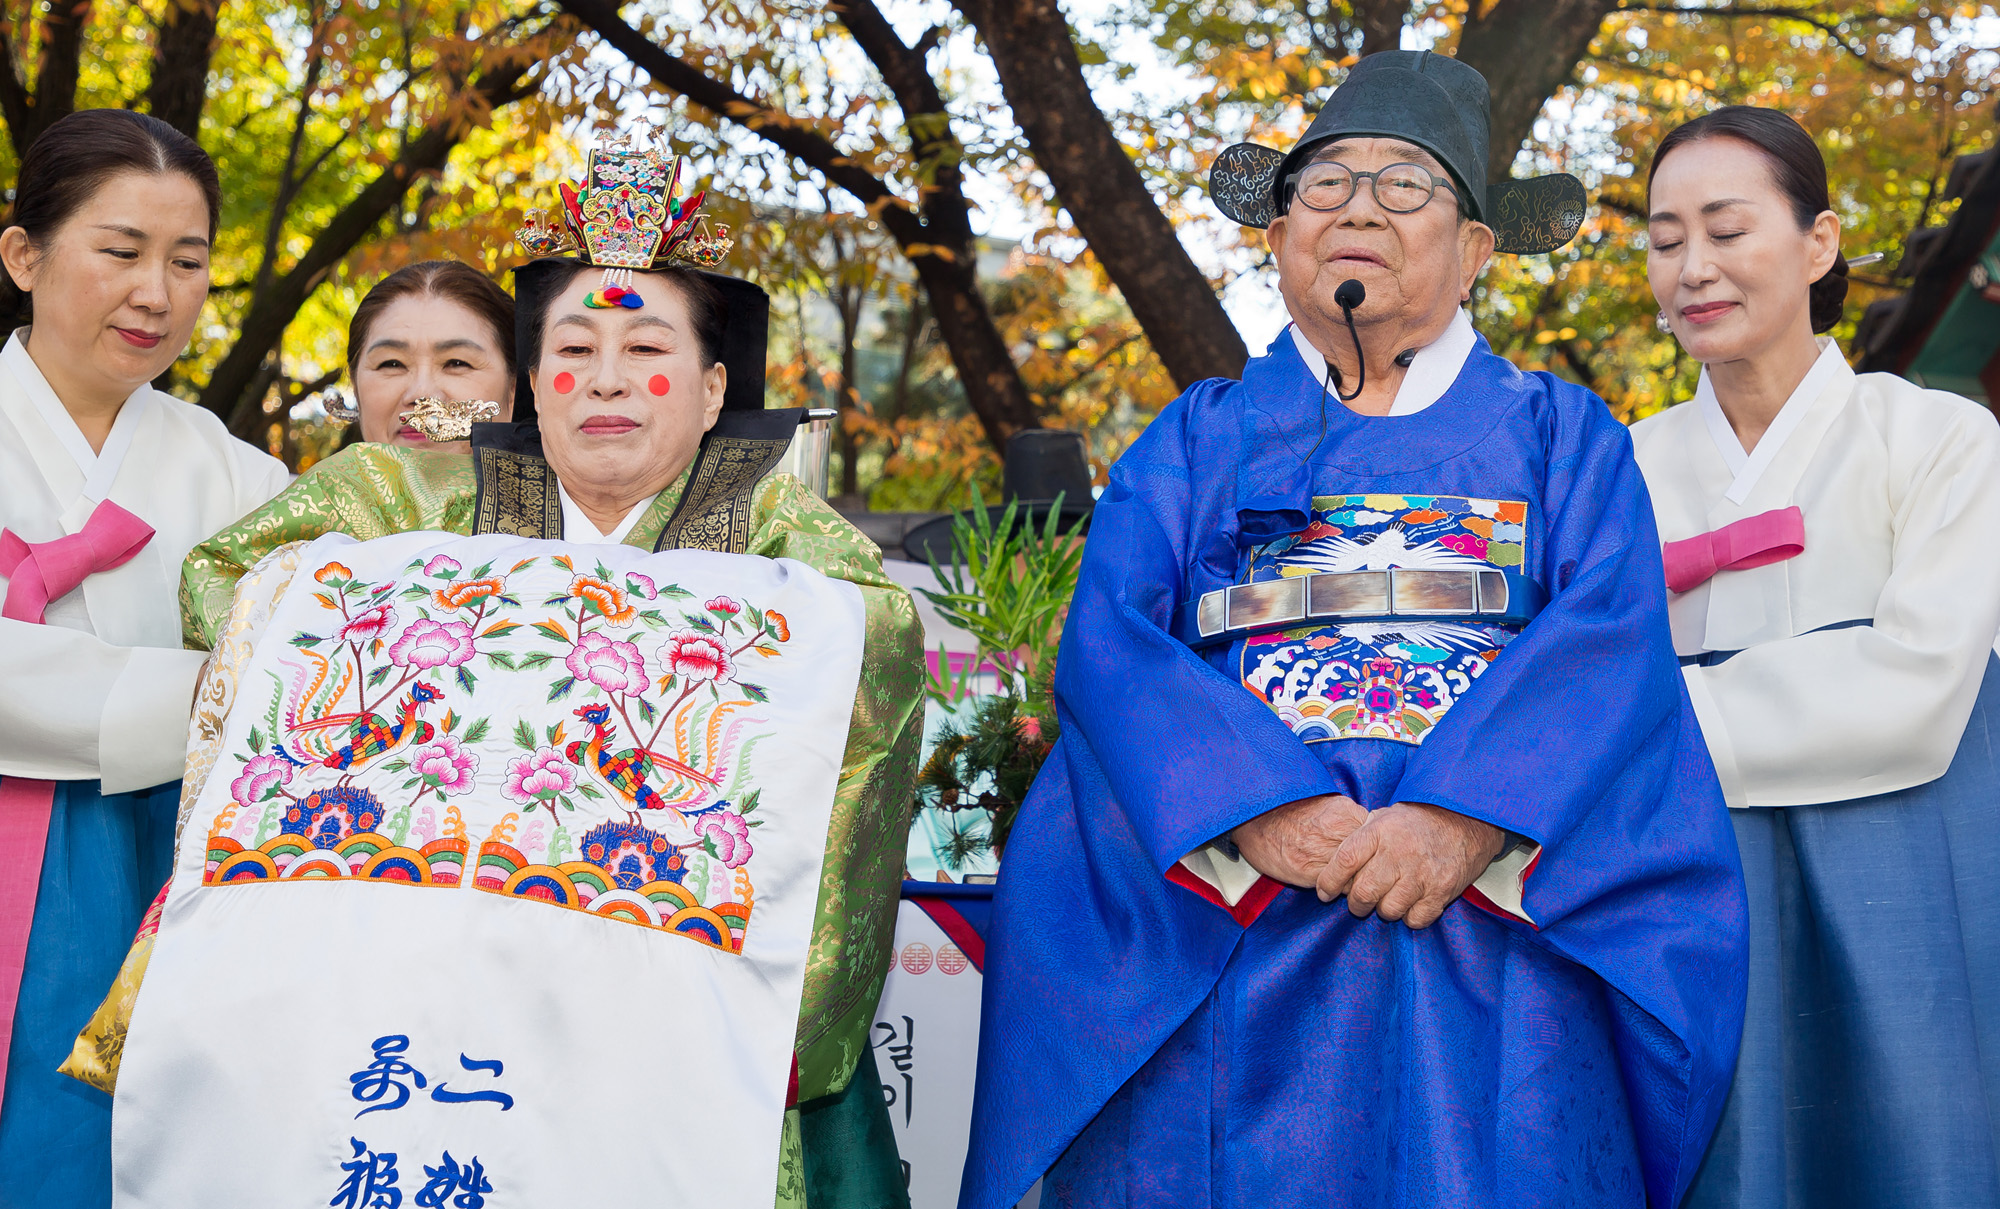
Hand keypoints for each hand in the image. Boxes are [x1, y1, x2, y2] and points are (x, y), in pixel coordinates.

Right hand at [1229, 794, 1368, 887]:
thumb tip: (1374, 840)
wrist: (1255, 819)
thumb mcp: (1328, 807)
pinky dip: (1339, 890)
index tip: (1375, 861)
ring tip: (1348, 882)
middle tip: (1367, 878)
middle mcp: (1340, 832)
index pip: (1380, 842)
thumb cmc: (1292, 814)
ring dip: (1357, 884)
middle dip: (1372, 872)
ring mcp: (1325, 853)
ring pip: (1359, 877)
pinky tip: (1331, 885)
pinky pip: (1338, 888)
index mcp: (1347, 814)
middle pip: (1374, 861)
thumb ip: (1352, 822)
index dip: (1379, 855)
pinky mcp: (1309, 871)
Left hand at [1315, 801, 1504, 928]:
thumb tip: (1333, 865)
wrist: (1467, 819)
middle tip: (1358, 902)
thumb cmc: (1418, 821)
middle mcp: (1399, 853)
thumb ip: (1360, 838)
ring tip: (1389, 898)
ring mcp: (1421, 874)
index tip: (1324, 893)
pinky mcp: (1441, 891)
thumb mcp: (1384, 817)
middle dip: (1355, 905)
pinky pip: (1415, 919)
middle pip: (1363, 893)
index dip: (1329, 881)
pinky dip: (1410, 917)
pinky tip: (1412, 903)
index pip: (1345, 860)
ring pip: (1388, 911)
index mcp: (1380, 831)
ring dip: (1384, 910)